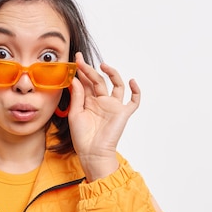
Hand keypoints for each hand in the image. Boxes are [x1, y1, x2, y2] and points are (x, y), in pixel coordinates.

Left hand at [68, 52, 140, 180]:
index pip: (86, 82)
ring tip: (103, 65)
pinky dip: (136, 91)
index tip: (76, 58)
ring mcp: (113, 106)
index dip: (82, 70)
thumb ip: (77, 96)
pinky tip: (132, 81)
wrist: (92, 153)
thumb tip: (75, 78)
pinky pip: (133, 101)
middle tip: (81, 60)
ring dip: (112, 74)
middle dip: (90, 70)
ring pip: (116, 85)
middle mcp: (101, 101)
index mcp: (89, 102)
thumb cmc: (82, 137)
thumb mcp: (75, 114)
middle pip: (98, 81)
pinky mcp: (123, 113)